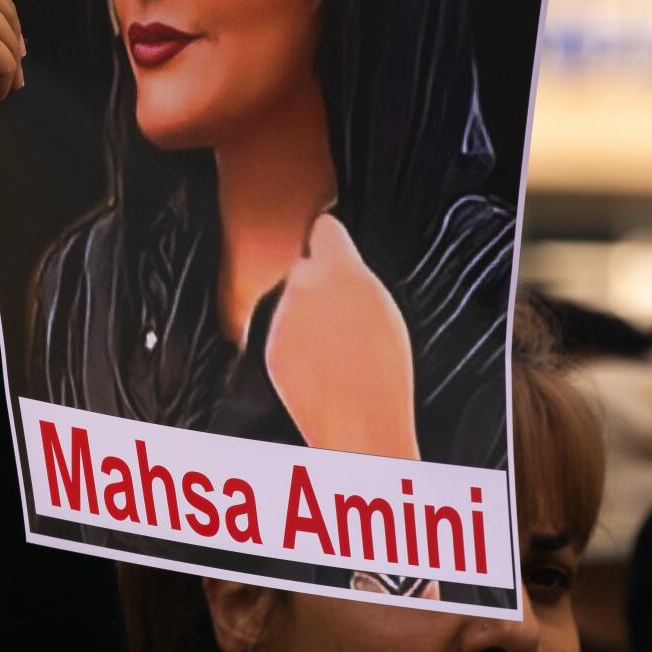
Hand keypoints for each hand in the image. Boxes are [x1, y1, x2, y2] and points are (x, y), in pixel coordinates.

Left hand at [267, 214, 418, 460]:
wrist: (358, 422)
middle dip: (317, 284)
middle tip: (341, 316)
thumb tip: (343, 263)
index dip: (329, 240)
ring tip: (335, 350)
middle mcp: (303, 285)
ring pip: (290, 302)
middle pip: (304, 269)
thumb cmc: (383, 372)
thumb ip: (357, 277)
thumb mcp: (385, 309)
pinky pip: (280, 332)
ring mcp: (281, 315)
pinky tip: (318, 366)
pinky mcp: (267, 344)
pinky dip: (293, 344)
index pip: (324, 229)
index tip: (330, 244)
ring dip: (304, 316)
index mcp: (341, 270)